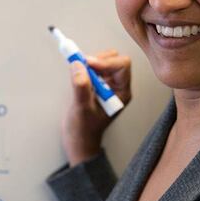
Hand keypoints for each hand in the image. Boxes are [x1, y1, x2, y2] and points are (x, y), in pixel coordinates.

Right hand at [61, 49, 131, 165]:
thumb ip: (81, 86)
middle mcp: (117, 87)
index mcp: (121, 93)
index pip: (122, 66)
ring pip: (104, 61)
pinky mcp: (97, 84)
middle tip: (81, 65)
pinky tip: (77, 75)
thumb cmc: (83, 131)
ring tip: (78, 72)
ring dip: (90, 63)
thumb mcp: (81, 109)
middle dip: (97, 60)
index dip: (105, 62)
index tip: (87, 63)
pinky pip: (94, 68)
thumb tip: (78, 65)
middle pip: (114, 60)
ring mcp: (107, 85)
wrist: (78, 141)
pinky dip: (85, 67)